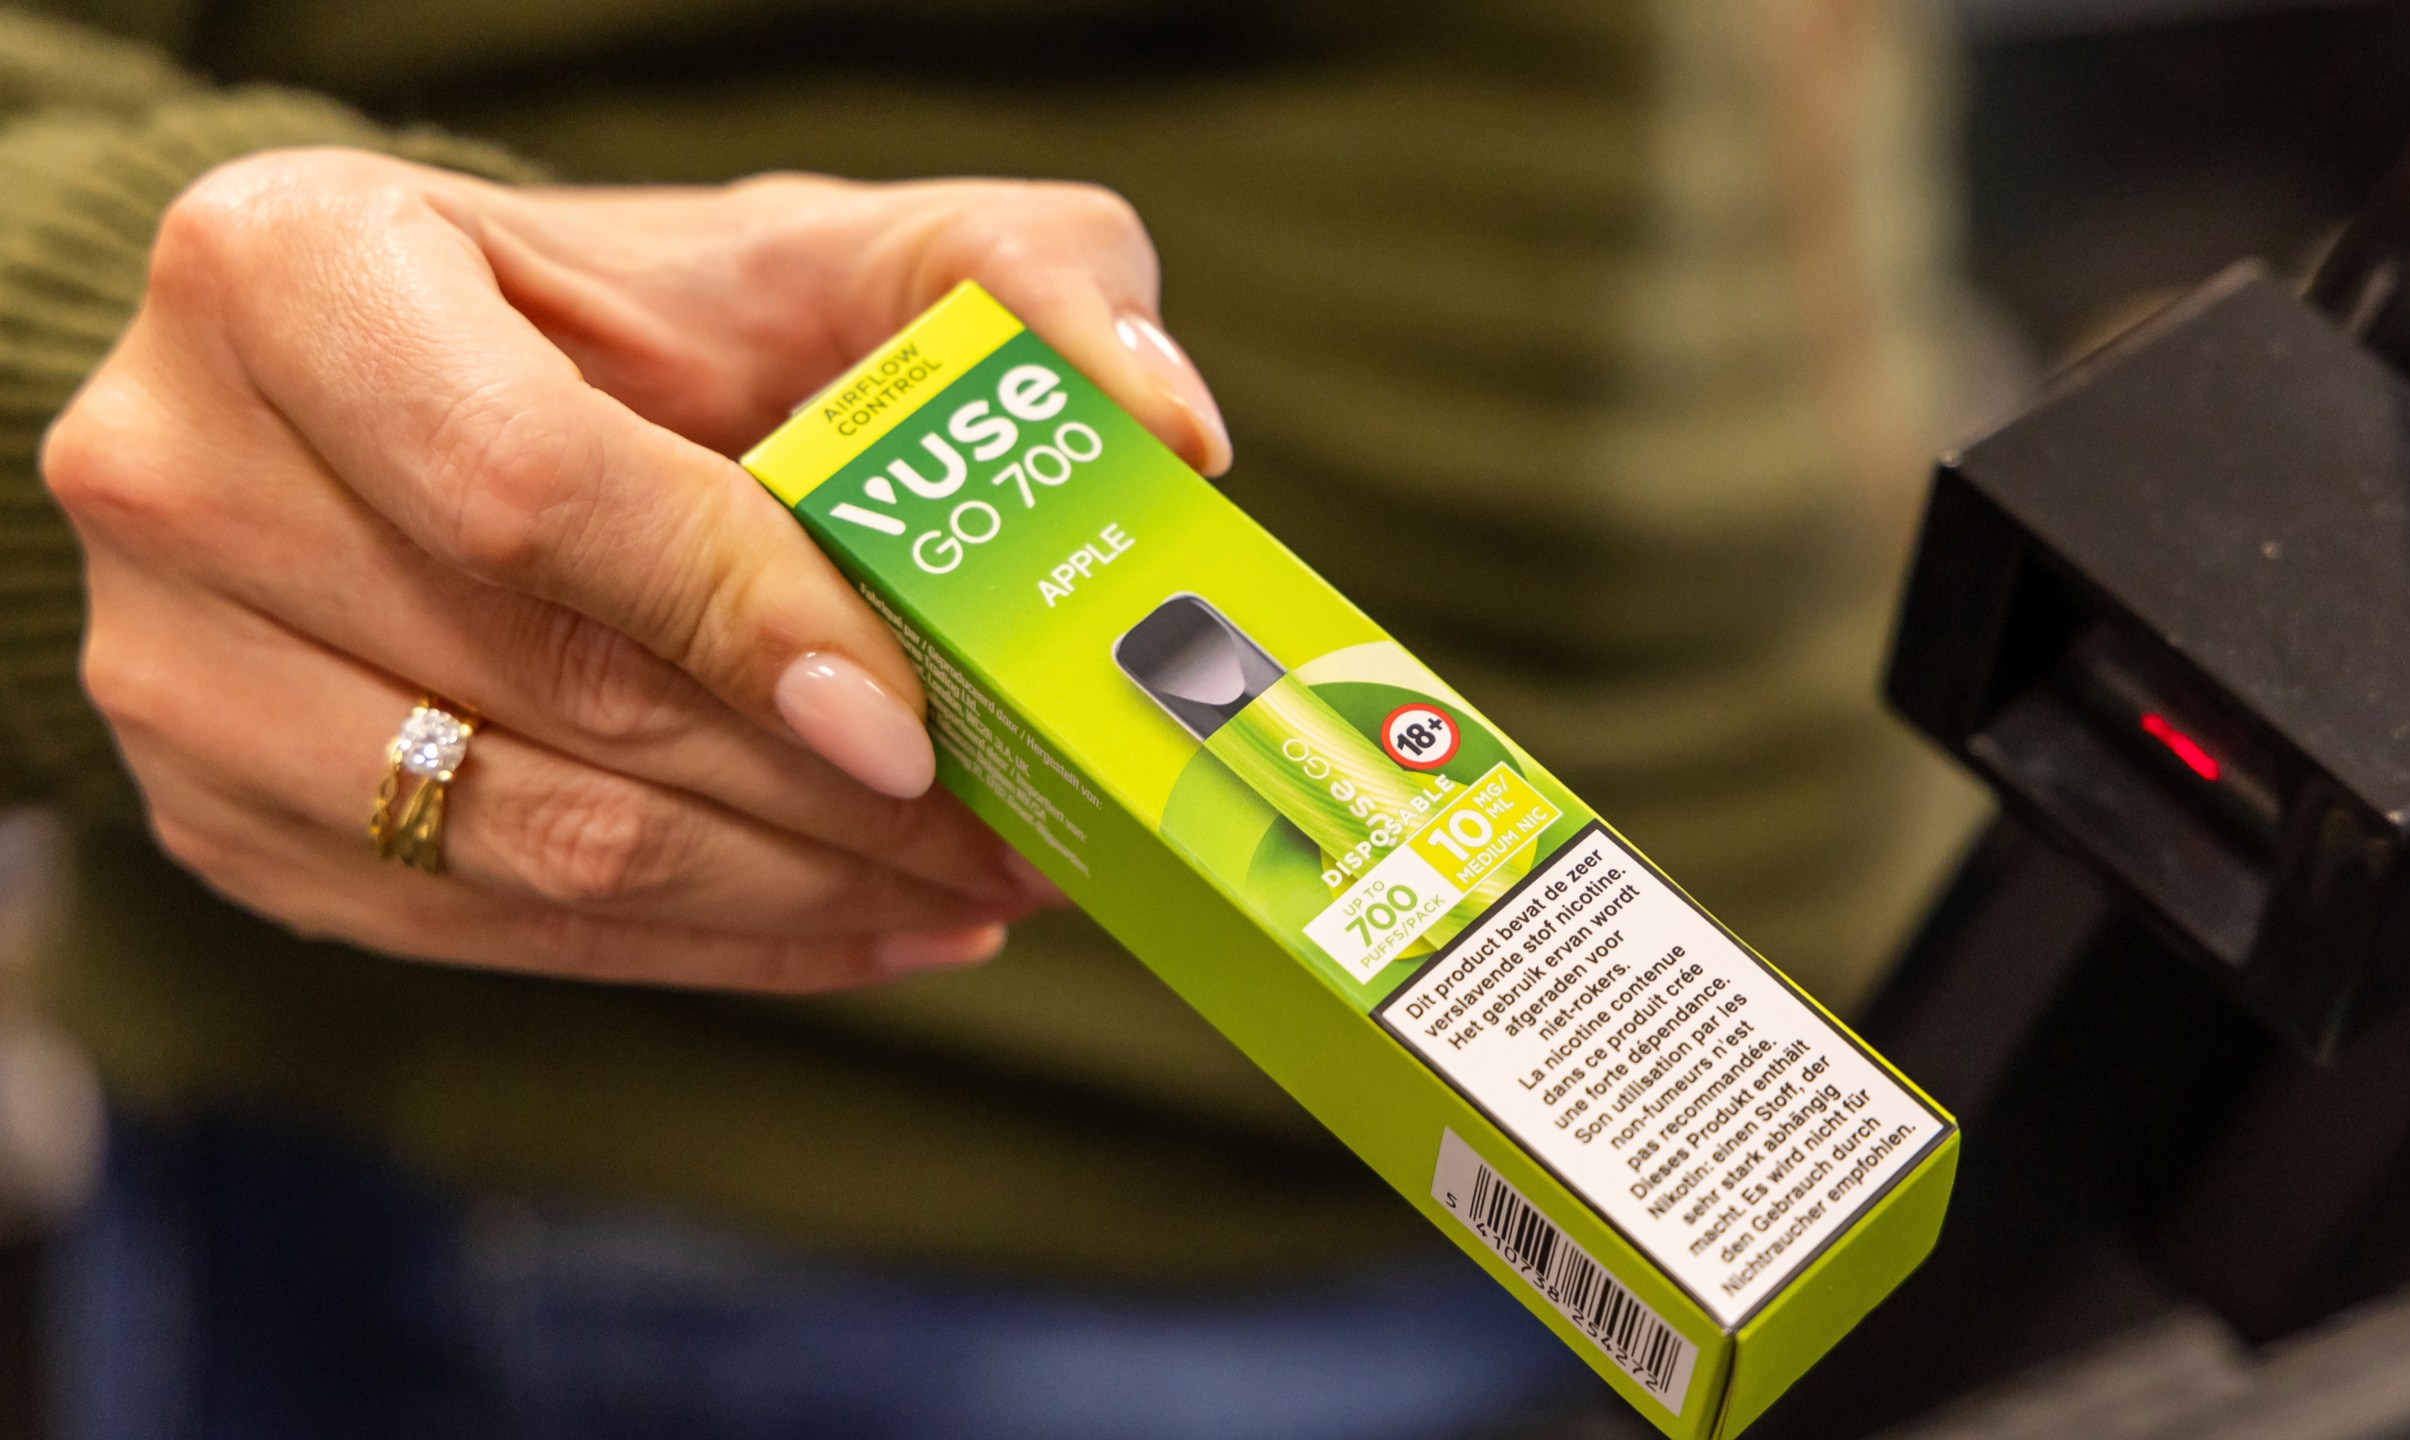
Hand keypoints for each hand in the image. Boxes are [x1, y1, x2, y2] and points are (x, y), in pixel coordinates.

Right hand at [40, 150, 1232, 991]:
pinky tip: (859, 924)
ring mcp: (173, 670)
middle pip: (540, 694)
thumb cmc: (651, 316)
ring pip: (521, 845)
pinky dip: (703, 948)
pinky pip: (488, 935)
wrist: (440, 393)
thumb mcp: (832, 249)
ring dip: (785, 897)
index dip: (736, 619)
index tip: (914, 721)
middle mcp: (181, 470)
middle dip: (817, 797)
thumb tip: (1174, 430)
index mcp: (292, 273)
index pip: (526, 491)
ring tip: (966, 888)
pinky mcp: (223, 820)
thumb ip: (1012, 285)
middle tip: (1014, 836)